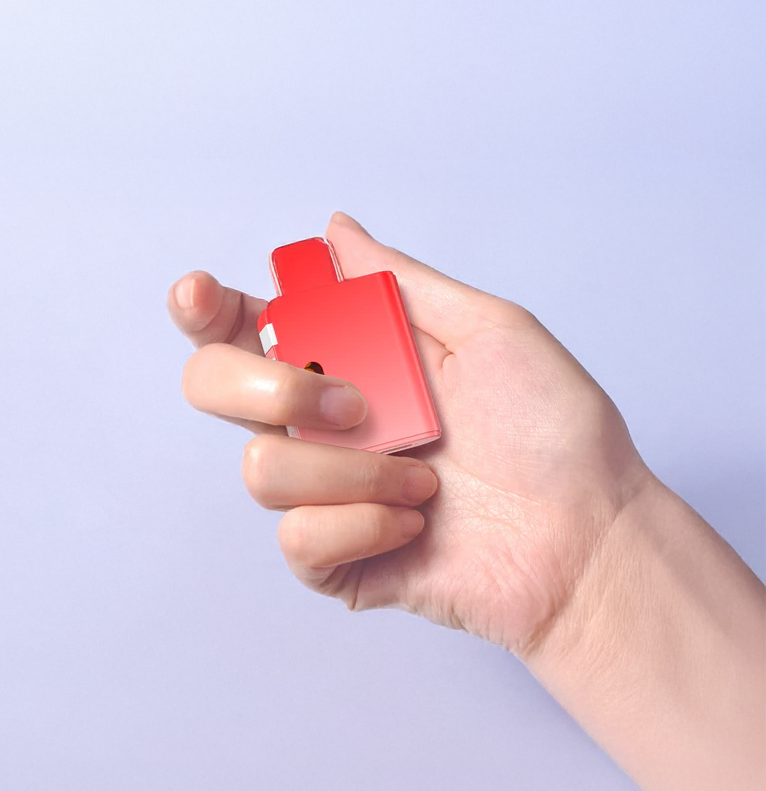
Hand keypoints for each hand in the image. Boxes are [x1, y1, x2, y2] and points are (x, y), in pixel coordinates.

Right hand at [167, 211, 647, 655]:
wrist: (588, 535)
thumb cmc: (556, 433)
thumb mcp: (489, 329)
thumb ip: (399, 283)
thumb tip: (335, 228)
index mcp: (353, 359)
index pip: (249, 325)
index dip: (206, 307)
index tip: (202, 296)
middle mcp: (326, 424)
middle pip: (214, 385)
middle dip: (268, 386)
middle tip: (355, 404)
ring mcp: (326, 494)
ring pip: (261, 467)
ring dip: (353, 470)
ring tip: (427, 481)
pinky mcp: (337, 562)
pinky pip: (296, 538)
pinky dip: (363, 524)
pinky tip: (417, 524)